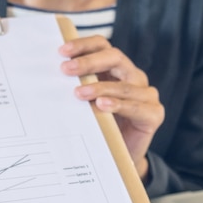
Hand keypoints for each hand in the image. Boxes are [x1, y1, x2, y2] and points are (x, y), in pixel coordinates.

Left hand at [59, 36, 164, 181]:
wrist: (119, 157)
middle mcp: (134, 77)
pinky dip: (118, 105)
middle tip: (66, 69)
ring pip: (124, 85)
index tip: (62, 51)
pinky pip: (136, 107)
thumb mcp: (86, 105)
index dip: (84, 45)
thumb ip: (77, 89)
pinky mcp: (153, 114)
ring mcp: (146, 95)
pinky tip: (102, 105)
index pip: (103, 46)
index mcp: (117, 70)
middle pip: (115, 58)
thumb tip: (49, 78)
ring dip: (100, 87)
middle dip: (89, 62)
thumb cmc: (100, 128)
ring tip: (79, 93)